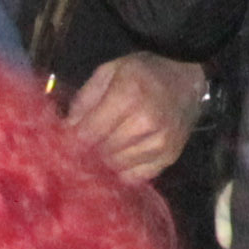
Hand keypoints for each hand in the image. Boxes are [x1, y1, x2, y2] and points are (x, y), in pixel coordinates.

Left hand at [60, 52, 204, 182]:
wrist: (188, 78)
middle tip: (76, 150)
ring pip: (117, 167)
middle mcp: (145, 123)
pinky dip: (122, 171)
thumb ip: (84, 100)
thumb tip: (66, 130)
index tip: (60, 145)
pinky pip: (136, 177)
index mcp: (128, 96)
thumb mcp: (109, 71)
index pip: (88, 133)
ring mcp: (160, 143)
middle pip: (101, 153)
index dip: (70, 142)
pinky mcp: (169, 157)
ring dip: (103, 164)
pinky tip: (117, 161)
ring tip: (96, 154)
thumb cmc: (144, 72)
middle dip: (84, 154)